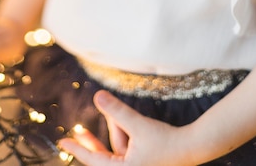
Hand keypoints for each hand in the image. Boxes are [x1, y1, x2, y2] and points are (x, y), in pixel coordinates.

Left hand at [59, 91, 196, 165]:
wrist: (193, 147)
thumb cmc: (166, 141)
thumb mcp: (138, 125)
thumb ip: (117, 111)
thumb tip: (97, 96)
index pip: (94, 160)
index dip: (77, 149)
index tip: (63, 143)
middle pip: (104, 155)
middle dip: (92, 140)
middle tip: (75, 132)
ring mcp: (137, 165)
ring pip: (117, 146)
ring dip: (116, 128)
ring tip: (116, 111)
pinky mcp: (144, 161)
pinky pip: (127, 145)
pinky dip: (124, 132)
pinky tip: (123, 120)